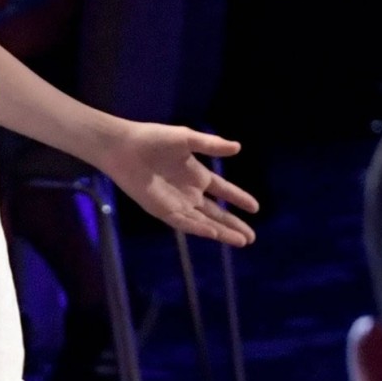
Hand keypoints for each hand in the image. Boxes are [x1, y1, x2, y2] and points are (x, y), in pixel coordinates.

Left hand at [97, 122, 257, 245]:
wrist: (126, 148)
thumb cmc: (154, 139)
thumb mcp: (187, 139)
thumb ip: (211, 145)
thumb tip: (237, 147)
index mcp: (196, 175)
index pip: (223, 190)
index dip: (239, 198)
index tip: (256, 207)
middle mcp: (189, 193)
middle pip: (217, 213)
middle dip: (234, 224)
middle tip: (251, 237)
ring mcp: (177, 204)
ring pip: (205, 222)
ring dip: (222, 232)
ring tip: (242, 241)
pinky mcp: (163, 211)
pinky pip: (185, 223)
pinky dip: (200, 229)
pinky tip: (215, 233)